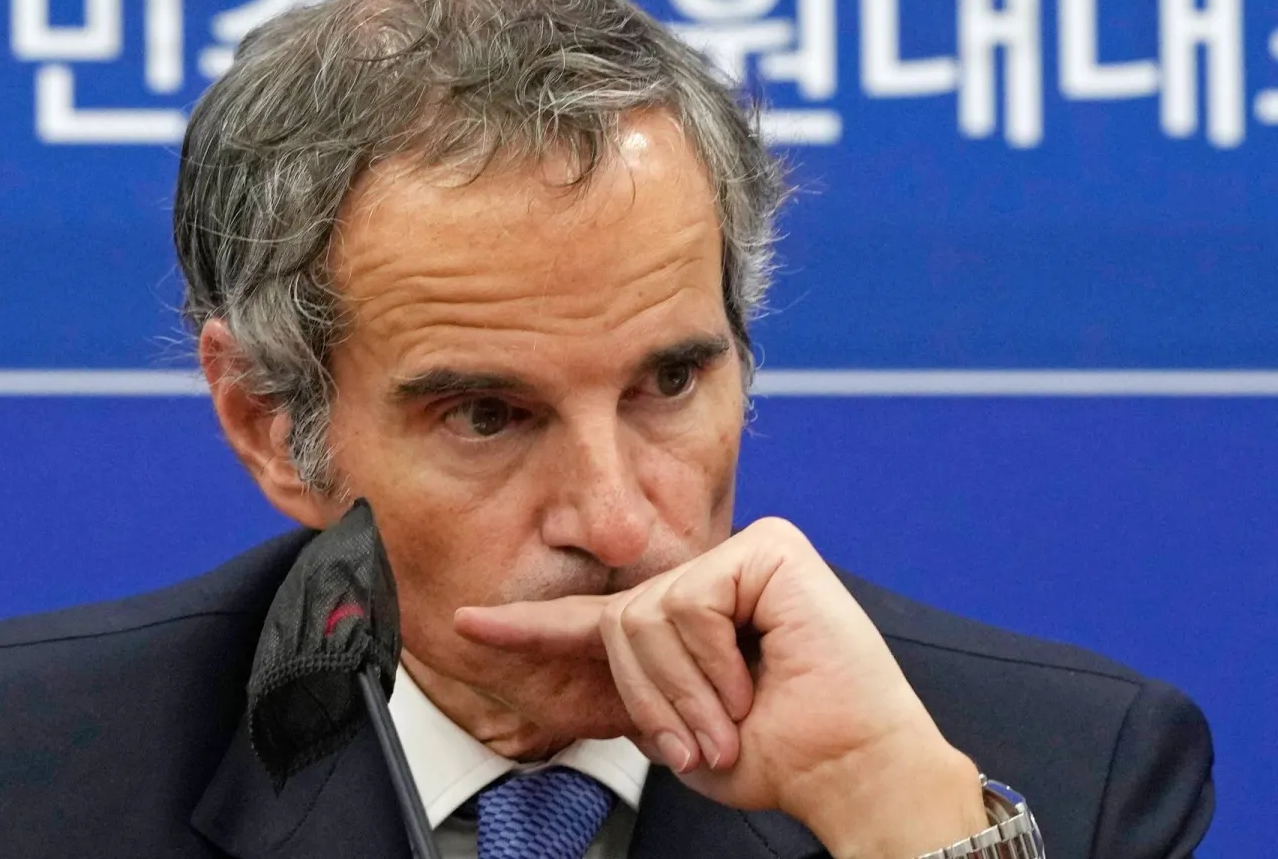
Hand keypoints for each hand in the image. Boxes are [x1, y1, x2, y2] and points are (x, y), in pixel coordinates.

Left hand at [455, 517, 989, 858]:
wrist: (853, 773)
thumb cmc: (784, 758)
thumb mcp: (683, 732)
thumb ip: (636, 692)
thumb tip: (583, 660)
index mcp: (694, 619)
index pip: (604, 615)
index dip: (533, 623)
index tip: (468, 622)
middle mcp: (717, 574)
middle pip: (618, 621)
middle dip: (650, 699)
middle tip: (706, 741)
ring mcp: (745, 554)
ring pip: (643, 615)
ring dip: (684, 691)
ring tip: (736, 716)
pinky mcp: (770, 548)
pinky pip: (685, 604)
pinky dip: (712, 661)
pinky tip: (756, 673)